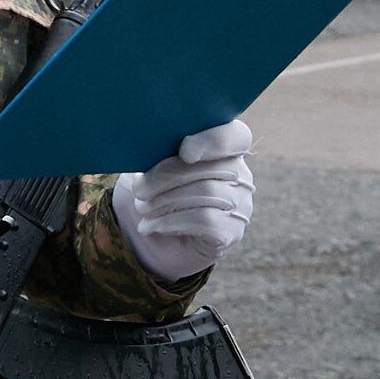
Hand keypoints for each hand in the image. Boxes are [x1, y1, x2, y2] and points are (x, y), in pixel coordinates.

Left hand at [114, 119, 257, 279]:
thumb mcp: (146, 169)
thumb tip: (147, 147)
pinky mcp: (232, 231)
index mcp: (221, 150)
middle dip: (167, 176)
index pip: (235, 136)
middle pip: (211, 166)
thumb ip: (154, 152)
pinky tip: (150, 226)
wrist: (150, 242)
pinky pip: (206, 220)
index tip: (185, 151)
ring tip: (141, 208)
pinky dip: (171, 221)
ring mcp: (240, 204)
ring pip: (208, 192)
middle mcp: (238, 175)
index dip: (213, 140)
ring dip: (165, 200)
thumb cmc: (150, 196)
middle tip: (139, 190)